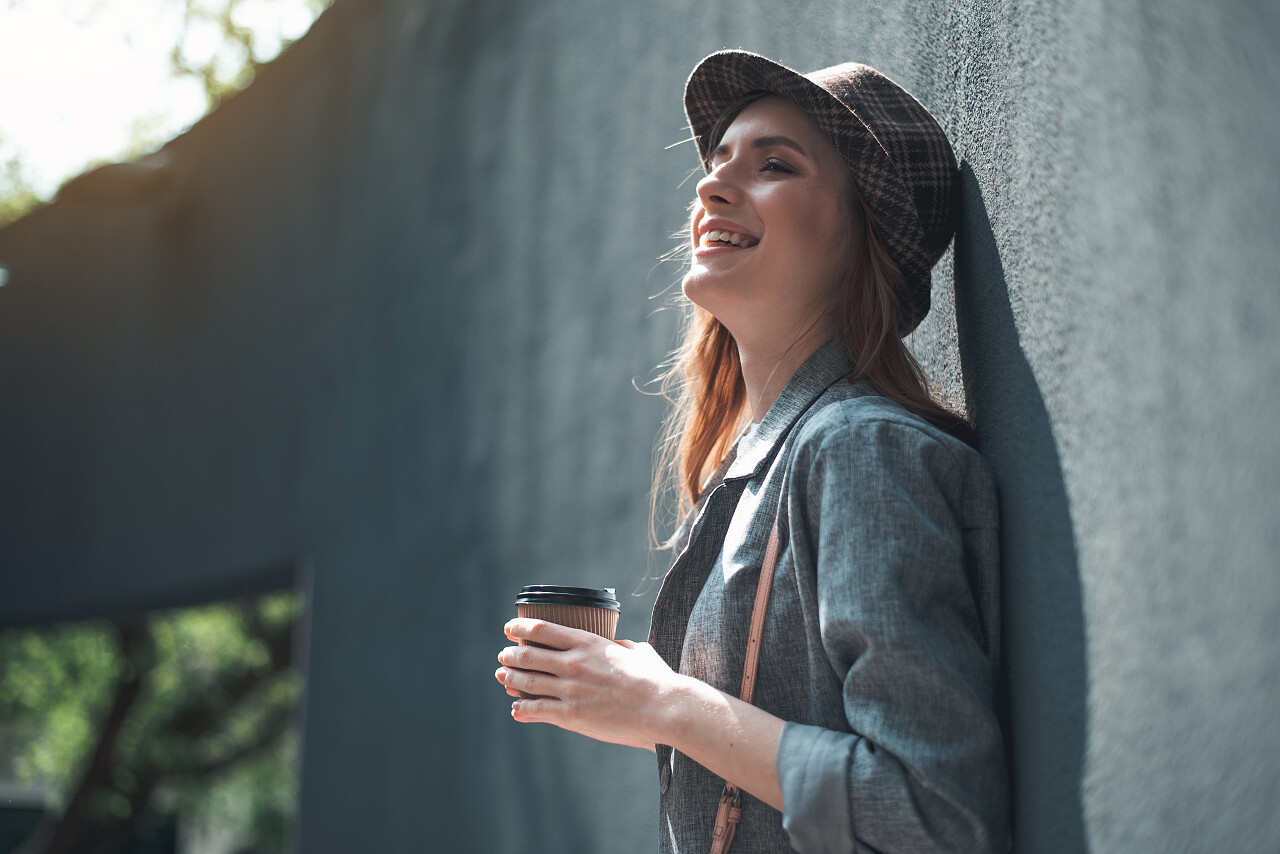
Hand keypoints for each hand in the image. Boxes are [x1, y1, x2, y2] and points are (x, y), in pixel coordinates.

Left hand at [495, 618, 679, 751]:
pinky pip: (538, 710)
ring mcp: (571, 690)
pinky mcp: (573, 714)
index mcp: (588, 643)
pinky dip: (523, 708)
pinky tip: (516, 708)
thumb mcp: (637, 651)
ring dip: (511, 679)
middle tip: (504, 656)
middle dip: (511, 655)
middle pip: (528, 655)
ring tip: (503, 678)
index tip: (510, 628)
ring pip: (528, 682)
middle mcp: (574, 663)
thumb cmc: (655, 678)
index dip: (520, 627)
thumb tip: (619, 646)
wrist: (663, 707)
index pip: (542, 629)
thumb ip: (622, 646)